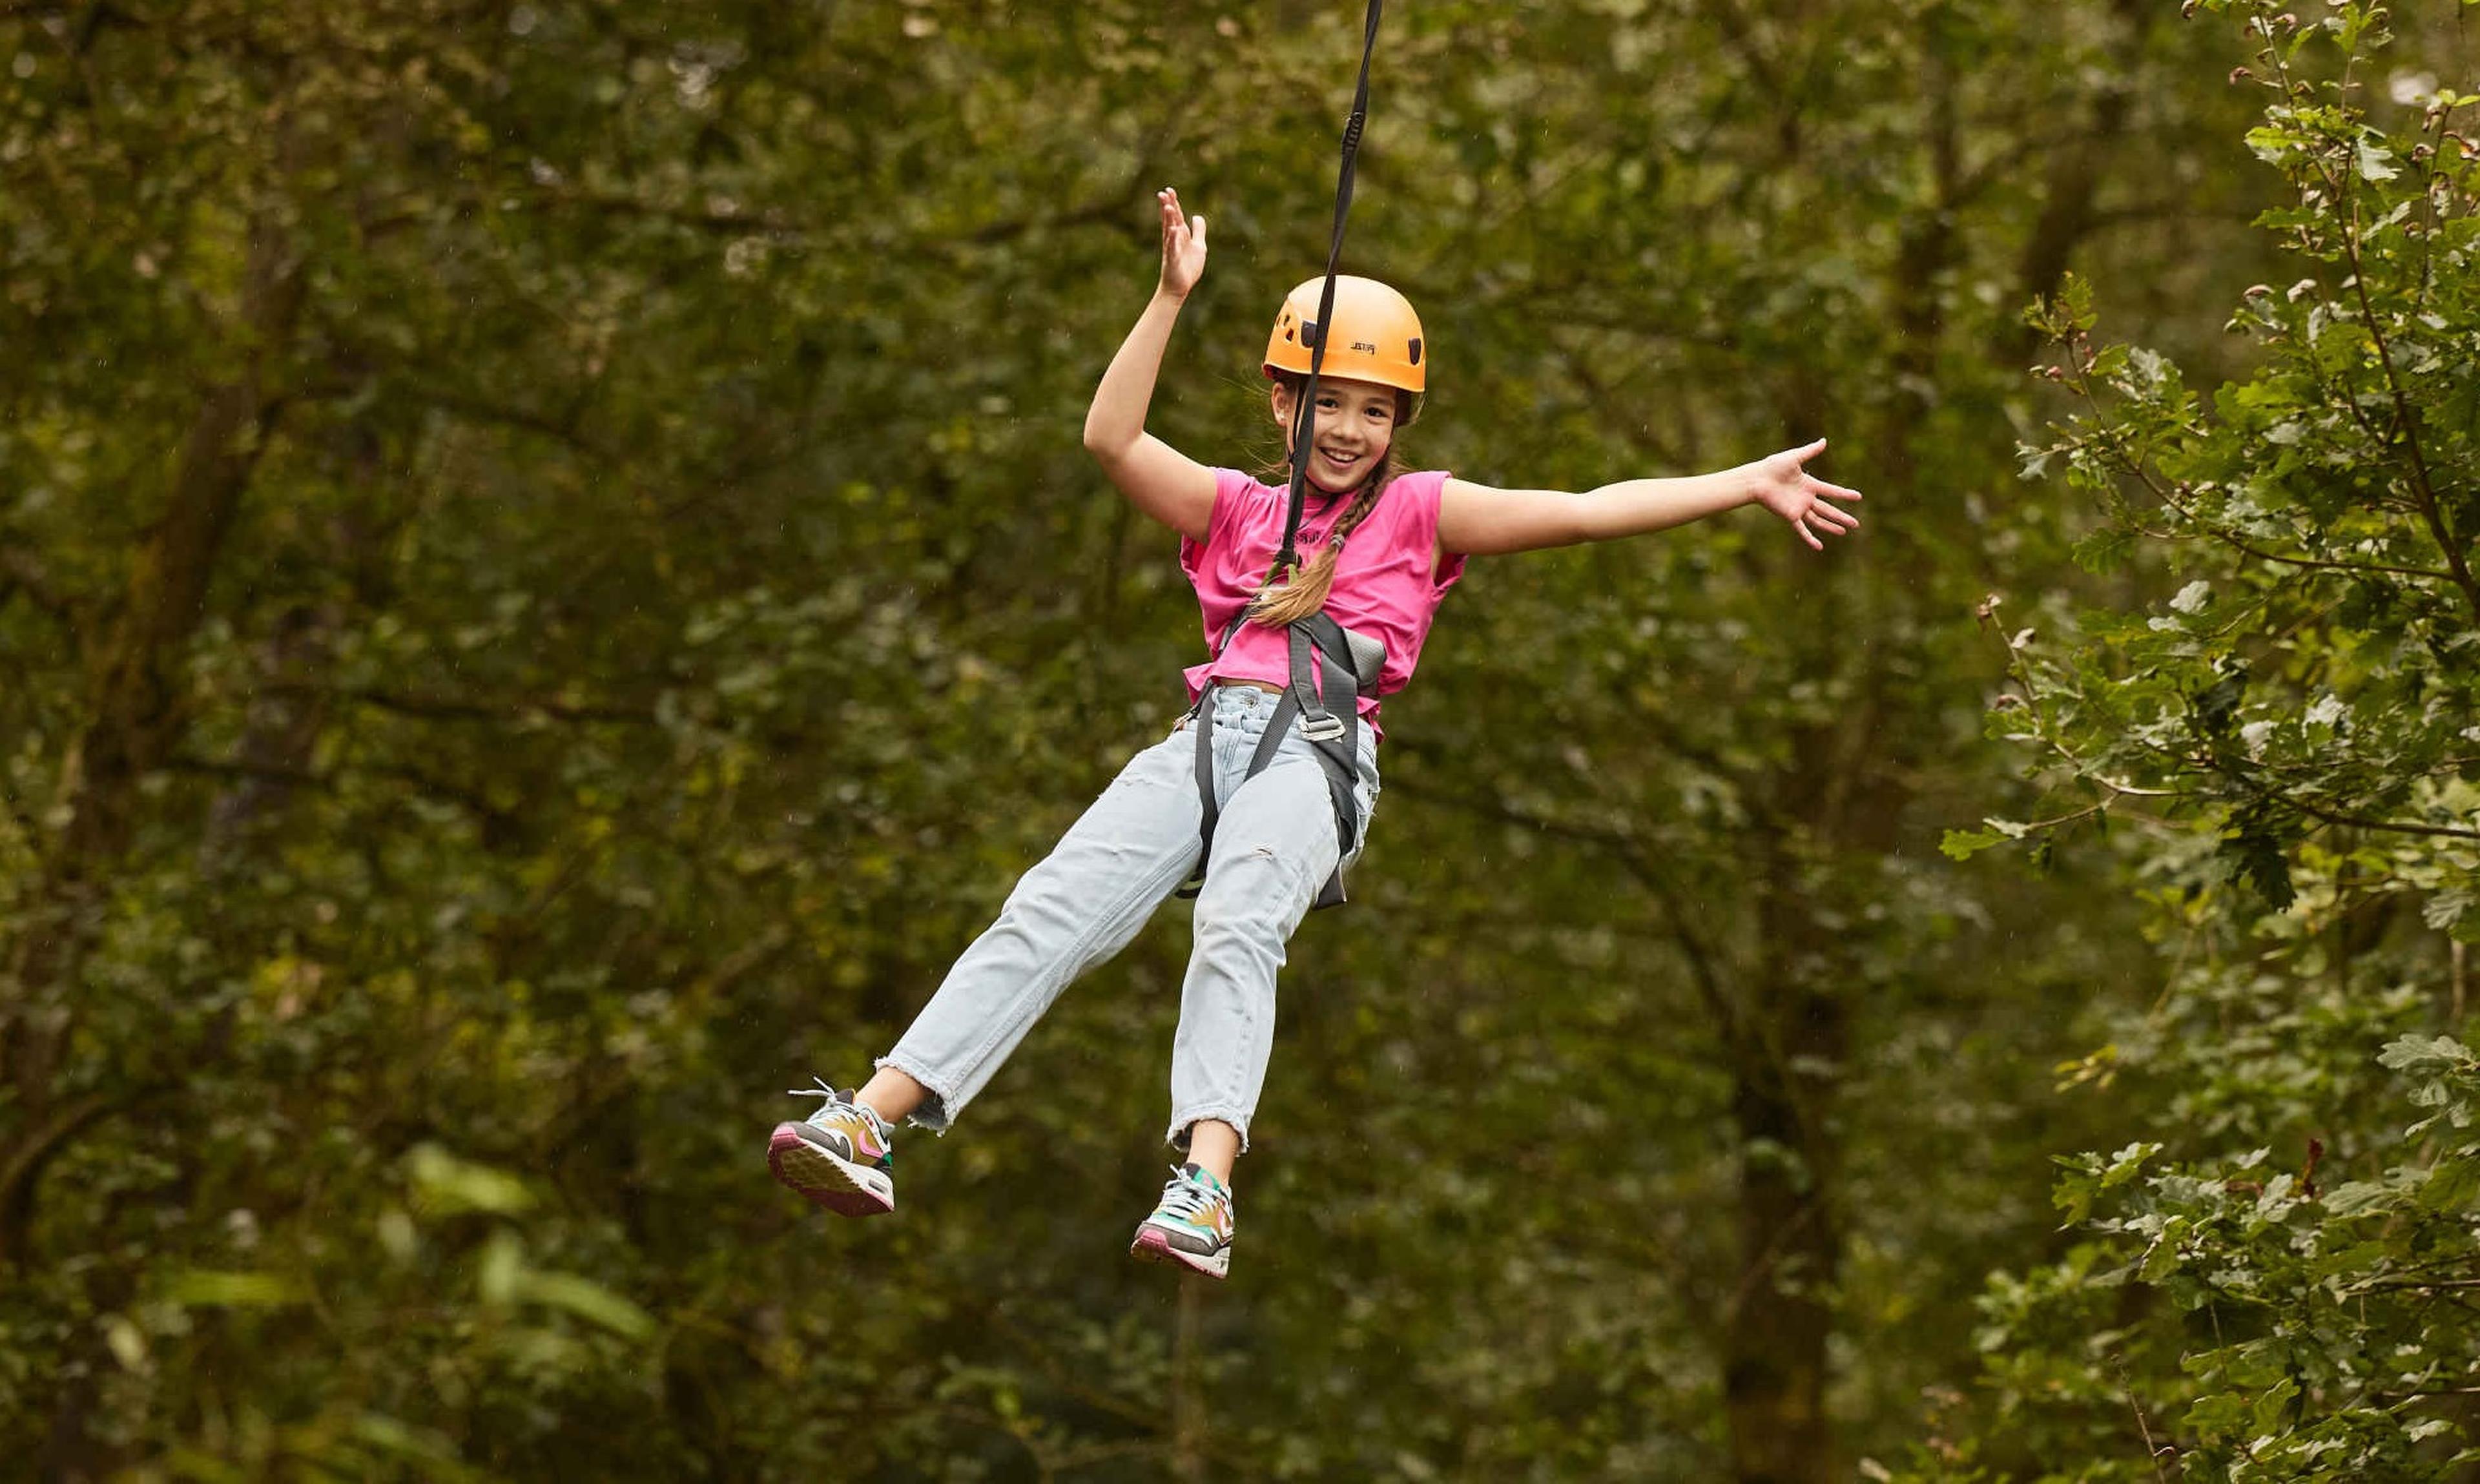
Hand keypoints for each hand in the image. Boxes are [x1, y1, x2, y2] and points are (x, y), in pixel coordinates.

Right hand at [1156, 186, 1206, 298]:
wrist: (1179, 287)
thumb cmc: (1187, 267)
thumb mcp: (1198, 246)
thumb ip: (1198, 231)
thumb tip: (1197, 216)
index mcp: (1180, 235)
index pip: (1176, 215)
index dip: (1173, 203)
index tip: (1169, 190)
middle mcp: (1174, 239)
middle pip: (1170, 220)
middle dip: (1168, 206)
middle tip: (1164, 193)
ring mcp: (1172, 249)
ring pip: (1169, 231)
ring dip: (1168, 219)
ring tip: (1168, 206)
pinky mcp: (1173, 259)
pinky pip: (1172, 247)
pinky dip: (1173, 239)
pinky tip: (1174, 229)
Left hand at [1747, 438, 1862, 550]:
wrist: (1757, 479)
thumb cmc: (1773, 467)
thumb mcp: (1794, 457)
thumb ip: (1810, 451)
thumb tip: (1824, 440)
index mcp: (1809, 485)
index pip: (1831, 491)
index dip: (1844, 494)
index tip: (1858, 497)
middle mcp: (1806, 498)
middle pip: (1828, 509)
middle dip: (1842, 516)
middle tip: (1856, 524)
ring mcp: (1799, 508)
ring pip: (1818, 520)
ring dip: (1831, 526)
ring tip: (1843, 532)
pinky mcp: (1790, 516)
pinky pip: (1801, 529)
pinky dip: (1809, 538)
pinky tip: (1819, 547)